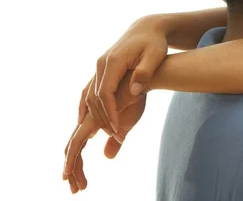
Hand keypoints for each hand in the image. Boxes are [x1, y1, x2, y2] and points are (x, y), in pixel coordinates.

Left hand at [65, 71, 146, 193]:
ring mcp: (89, 118)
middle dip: (72, 170)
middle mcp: (88, 119)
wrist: (143, 80)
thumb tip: (106, 156)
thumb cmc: (137, 97)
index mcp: (95, 120)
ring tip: (77, 188)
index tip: (78, 182)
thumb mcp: (127, 124)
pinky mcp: (94, 118)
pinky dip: (74, 157)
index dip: (76, 163)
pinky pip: (78, 141)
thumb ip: (116, 140)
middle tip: (75, 189)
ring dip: (73, 169)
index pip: (79, 144)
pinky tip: (75, 171)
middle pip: (72, 147)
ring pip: (72, 147)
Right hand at [78, 16, 166, 138]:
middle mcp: (101, 64)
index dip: (110, 113)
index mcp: (114, 61)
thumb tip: (134, 91)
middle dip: (104, 119)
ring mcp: (99, 67)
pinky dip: (87, 107)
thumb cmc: (154, 43)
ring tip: (108, 133)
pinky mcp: (101, 70)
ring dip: (96, 116)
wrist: (146, 28)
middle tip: (116, 136)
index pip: (105, 93)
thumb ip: (145, 73)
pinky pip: (89, 91)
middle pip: (95, 98)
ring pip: (90, 96)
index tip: (118, 130)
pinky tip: (88, 121)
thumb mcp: (155, 55)